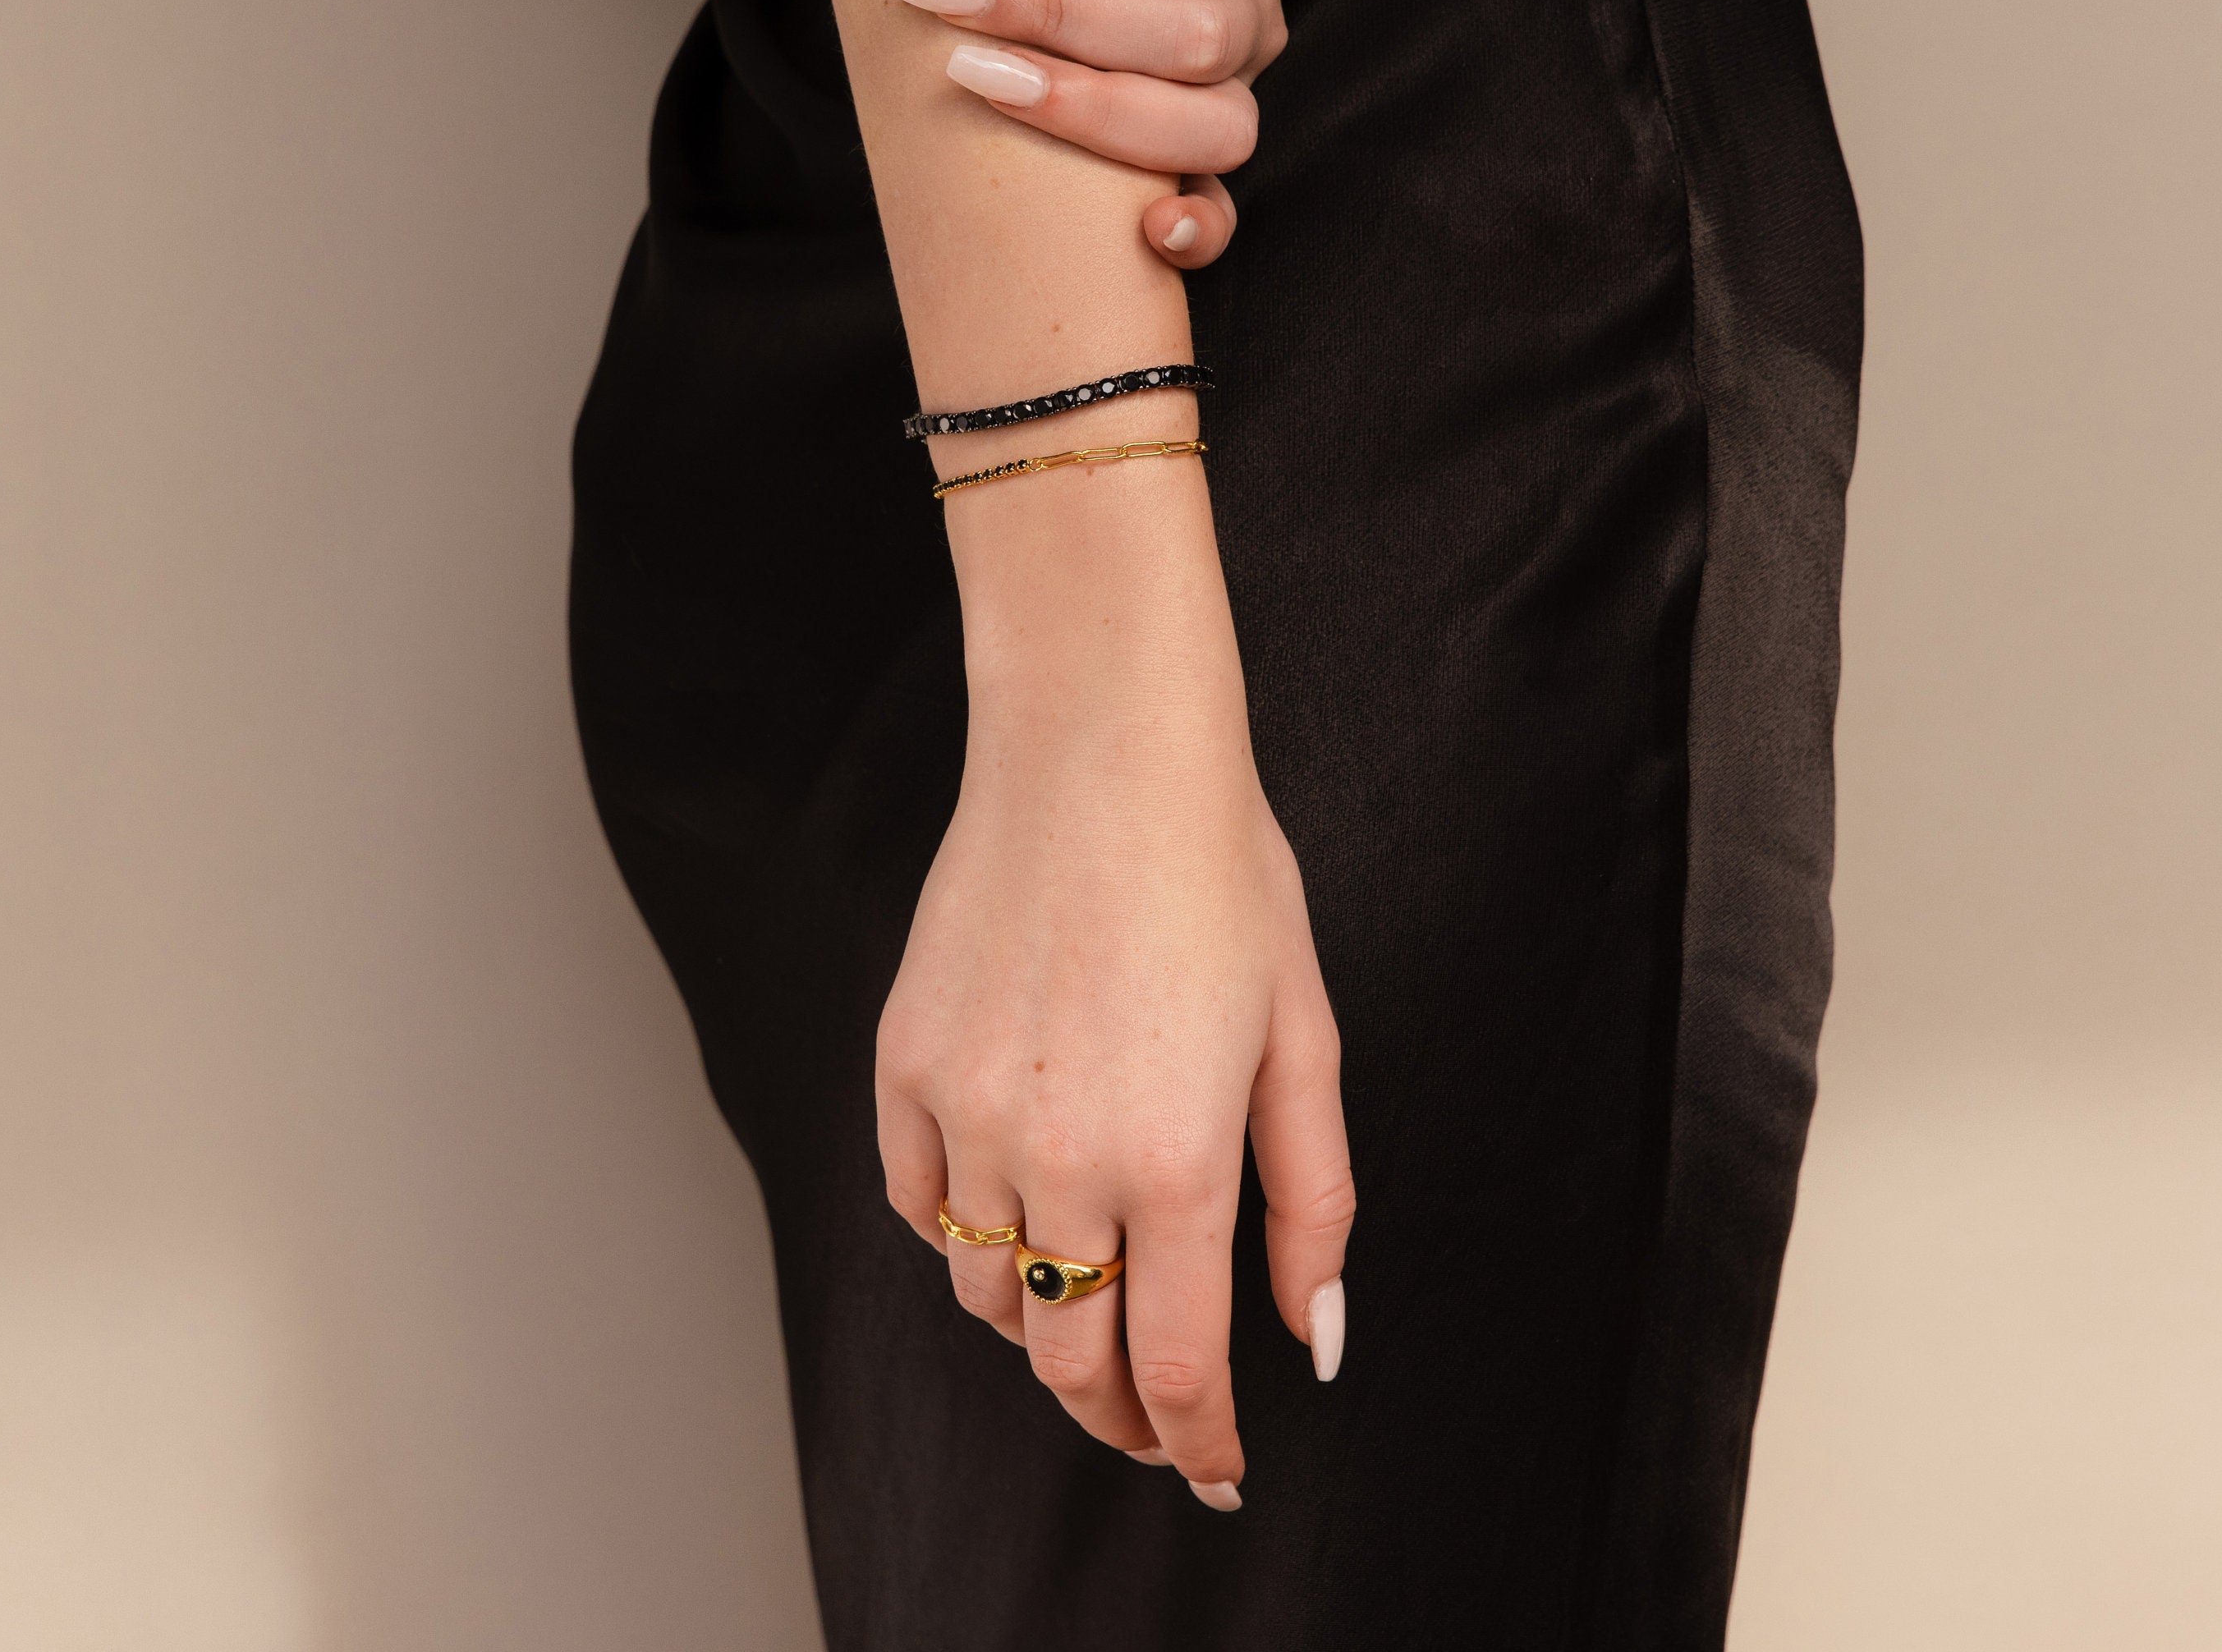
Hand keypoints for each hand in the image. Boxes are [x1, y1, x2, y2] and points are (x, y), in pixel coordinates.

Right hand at [874, 479, 1353, 1500]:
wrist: (1099, 749)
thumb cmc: (1220, 874)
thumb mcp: (1305, 1036)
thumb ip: (1313, 1201)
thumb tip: (1316, 1337)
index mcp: (1178, 1161)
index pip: (1178, 1366)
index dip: (1195, 1441)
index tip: (1208, 1471)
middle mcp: (1062, 1157)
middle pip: (1069, 1358)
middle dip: (1116, 1412)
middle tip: (1149, 1417)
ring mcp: (969, 1113)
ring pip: (990, 1293)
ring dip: (1043, 1318)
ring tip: (1090, 1288)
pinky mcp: (905, 1064)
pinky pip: (919, 1204)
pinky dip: (963, 1231)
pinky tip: (1009, 1204)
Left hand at [888, 0, 1307, 269]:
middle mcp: (1259, 17)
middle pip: (1192, 36)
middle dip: (1051, 13)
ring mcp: (1230, 100)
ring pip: (1210, 128)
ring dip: (1089, 111)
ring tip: (971, 76)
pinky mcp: (1193, 168)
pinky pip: (1221, 211)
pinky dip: (1198, 230)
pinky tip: (1147, 230)